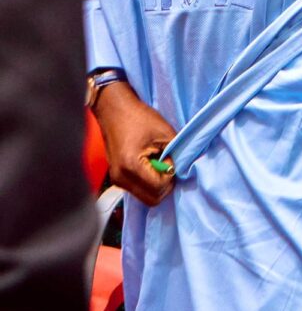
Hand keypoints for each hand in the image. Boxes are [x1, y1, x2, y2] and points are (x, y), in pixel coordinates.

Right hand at [92, 81, 176, 205]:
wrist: (114, 110)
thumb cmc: (140, 118)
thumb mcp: (165, 134)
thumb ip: (174, 155)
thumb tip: (178, 171)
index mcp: (131, 166)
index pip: (159, 188)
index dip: (171, 177)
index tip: (172, 161)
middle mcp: (120, 178)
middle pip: (151, 199)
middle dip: (165, 185)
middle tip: (168, 165)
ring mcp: (116, 180)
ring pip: (145, 196)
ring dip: (156, 184)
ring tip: (159, 162)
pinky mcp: (116, 178)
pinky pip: (137, 189)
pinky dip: (148, 182)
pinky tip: (150, 164)